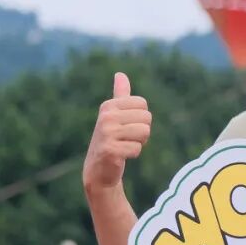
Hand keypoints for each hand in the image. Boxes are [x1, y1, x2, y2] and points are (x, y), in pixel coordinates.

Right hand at [82, 72, 152, 194]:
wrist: (98, 170)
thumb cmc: (110, 140)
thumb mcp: (114, 115)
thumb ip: (120, 95)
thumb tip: (120, 74)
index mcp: (109, 106)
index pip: (143, 104)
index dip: (140, 118)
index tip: (126, 126)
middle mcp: (106, 117)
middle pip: (146, 118)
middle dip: (142, 132)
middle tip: (126, 139)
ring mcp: (107, 133)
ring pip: (144, 132)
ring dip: (138, 143)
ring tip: (124, 146)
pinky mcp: (111, 150)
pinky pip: (137, 148)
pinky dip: (133, 154)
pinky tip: (120, 156)